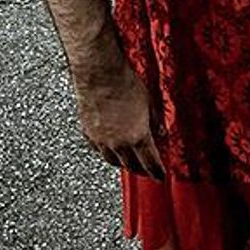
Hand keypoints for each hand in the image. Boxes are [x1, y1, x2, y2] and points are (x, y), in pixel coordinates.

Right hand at [74, 52, 164, 180]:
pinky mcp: (88, 133)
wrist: (100, 73)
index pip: (151, 163)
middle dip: (142, 170)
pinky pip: (99, 150)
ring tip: (131, 163)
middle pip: (132, 166)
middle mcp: (118, 143)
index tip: (161, 176)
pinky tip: (111, 149)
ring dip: (124, 164)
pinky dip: (108, 153)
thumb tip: (161, 134)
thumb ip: (155, 122)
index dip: (158, 172)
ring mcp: (101, 140)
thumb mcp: (150, 102)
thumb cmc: (126, 83)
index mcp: (138, 137)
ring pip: (113, 161)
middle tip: (148, 170)